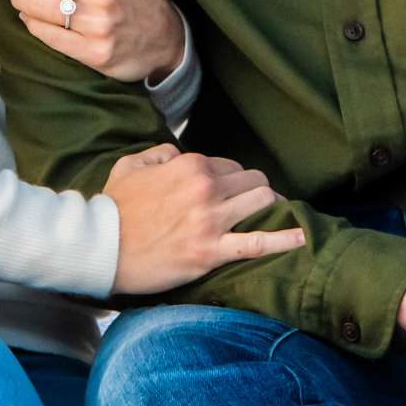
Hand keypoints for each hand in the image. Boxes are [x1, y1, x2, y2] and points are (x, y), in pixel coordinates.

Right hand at [103, 142, 305, 291]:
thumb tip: (180, 157)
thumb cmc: (114, 207)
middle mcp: (206, 189)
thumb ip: (161, 153)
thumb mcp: (132, 165)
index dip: (230, 178)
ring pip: (261, 202)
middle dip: (254, 189)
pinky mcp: (211, 252)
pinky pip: (257, 244)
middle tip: (251, 202)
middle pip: (252, 181)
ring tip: (274, 214)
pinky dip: (283, 240)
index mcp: (190, 165)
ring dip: (270, 206)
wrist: (102, 248)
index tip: (226, 192)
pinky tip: (303, 237)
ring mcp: (211, 222)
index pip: (230, 165)